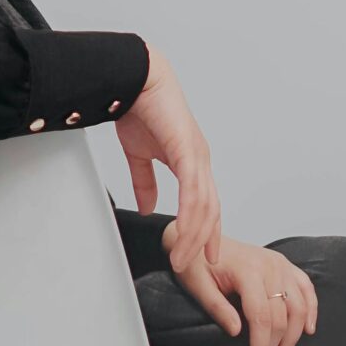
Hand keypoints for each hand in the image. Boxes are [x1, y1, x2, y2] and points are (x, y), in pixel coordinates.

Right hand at [115, 47, 220, 272]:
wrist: (135, 78)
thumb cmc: (139, 108)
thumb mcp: (140, 154)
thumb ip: (145, 181)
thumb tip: (148, 205)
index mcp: (191, 162)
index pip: (205, 204)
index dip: (205, 230)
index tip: (203, 255)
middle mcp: (200, 161)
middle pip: (210, 210)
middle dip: (204, 241)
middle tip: (195, 267)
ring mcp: (197, 156)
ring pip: (203, 207)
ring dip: (193, 236)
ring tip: (182, 259)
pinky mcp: (188, 151)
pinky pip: (193, 191)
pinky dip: (190, 215)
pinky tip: (184, 232)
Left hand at [164, 230, 318, 345]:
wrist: (199, 236)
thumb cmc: (196, 262)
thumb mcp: (197, 285)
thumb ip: (217, 307)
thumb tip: (237, 332)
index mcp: (247, 270)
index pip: (261, 318)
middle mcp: (269, 266)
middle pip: (282, 316)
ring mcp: (280, 264)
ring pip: (298, 306)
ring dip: (294, 336)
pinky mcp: (284, 264)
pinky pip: (306, 288)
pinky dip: (311, 309)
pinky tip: (308, 329)